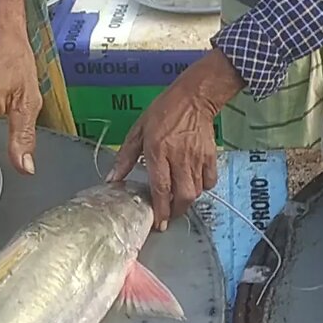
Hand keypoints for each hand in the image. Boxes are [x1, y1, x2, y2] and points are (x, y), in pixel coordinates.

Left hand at [109, 50, 244, 229]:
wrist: (194, 98)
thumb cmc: (162, 112)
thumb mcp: (138, 131)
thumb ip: (125, 157)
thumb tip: (112, 180)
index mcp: (158, 151)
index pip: (160, 188)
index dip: (160, 209)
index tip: (159, 224)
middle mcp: (179, 158)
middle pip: (182, 196)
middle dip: (176, 211)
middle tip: (169, 215)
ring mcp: (197, 158)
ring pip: (196, 192)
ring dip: (187, 201)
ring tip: (178, 200)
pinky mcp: (210, 157)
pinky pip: (209, 181)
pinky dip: (202, 188)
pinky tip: (194, 184)